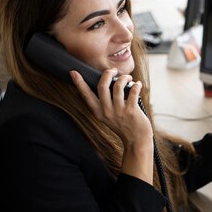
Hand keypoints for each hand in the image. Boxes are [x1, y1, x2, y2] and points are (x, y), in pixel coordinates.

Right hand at [70, 68, 153, 182]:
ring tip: (128, 78)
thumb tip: (106, 83)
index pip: (86, 95)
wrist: (136, 140)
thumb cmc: (123, 125)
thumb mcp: (107, 117)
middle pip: (102, 86)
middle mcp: (106, 111)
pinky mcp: (131, 111)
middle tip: (114, 71)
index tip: (73, 72)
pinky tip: (138, 84)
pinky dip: (136, 85)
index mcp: (98, 112)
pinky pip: (133, 91)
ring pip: (118, 86)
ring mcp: (118, 111)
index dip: (79, 83)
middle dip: (108, 73)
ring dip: (124, 78)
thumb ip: (104, 104)